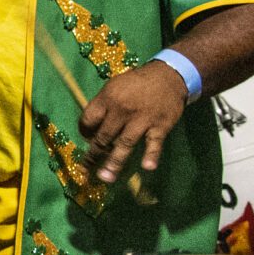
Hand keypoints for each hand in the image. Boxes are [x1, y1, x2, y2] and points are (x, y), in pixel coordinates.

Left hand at [79, 59, 188, 182]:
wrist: (169, 76)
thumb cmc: (136, 83)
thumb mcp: (114, 87)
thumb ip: (102, 106)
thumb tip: (90, 131)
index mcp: (107, 98)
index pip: (88, 119)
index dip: (84, 132)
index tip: (86, 140)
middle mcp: (122, 110)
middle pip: (104, 136)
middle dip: (94, 154)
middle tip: (86, 170)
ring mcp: (142, 119)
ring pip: (125, 143)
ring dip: (115, 162)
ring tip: (105, 178)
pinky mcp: (160, 125)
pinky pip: (154, 143)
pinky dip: (151, 155)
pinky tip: (147, 167)